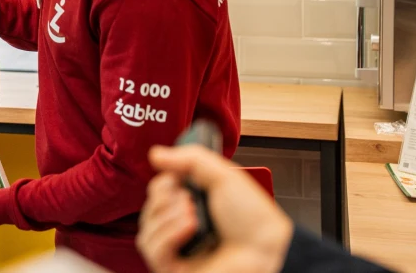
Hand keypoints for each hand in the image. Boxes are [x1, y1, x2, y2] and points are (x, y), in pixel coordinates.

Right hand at [137, 145, 292, 272]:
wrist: (268, 250)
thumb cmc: (254, 220)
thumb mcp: (223, 176)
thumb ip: (190, 159)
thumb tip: (156, 154)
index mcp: (191, 206)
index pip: (157, 193)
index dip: (162, 184)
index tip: (175, 179)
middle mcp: (182, 228)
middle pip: (148, 209)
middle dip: (164, 198)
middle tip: (188, 198)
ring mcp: (178, 250)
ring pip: (146, 229)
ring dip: (168, 217)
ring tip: (193, 215)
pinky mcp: (175, 269)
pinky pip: (153, 250)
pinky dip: (168, 234)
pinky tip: (189, 227)